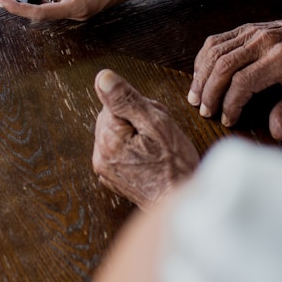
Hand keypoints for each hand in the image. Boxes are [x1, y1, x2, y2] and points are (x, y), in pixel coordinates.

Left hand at [93, 69, 199, 208]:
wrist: (181, 203)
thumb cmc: (175, 167)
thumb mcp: (156, 123)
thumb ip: (126, 99)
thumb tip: (102, 78)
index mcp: (108, 139)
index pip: (114, 102)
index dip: (139, 107)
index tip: (154, 122)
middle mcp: (101, 155)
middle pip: (114, 117)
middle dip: (137, 119)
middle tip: (159, 135)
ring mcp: (105, 169)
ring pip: (118, 133)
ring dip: (137, 134)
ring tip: (158, 148)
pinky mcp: (113, 177)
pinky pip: (120, 150)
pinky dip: (135, 149)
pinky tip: (152, 159)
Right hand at [189, 0, 281, 140]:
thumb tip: (277, 134)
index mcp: (280, 58)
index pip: (242, 82)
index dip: (230, 104)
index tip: (228, 120)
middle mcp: (262, 41)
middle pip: (222, 66)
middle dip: (209, 92)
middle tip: (205, 112)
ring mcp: (251, 31)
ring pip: (214, 52)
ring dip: (200, 75)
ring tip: (195, 96)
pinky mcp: (245, 28)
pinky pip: (216, 41)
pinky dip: (203, 59)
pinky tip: (201, 75)